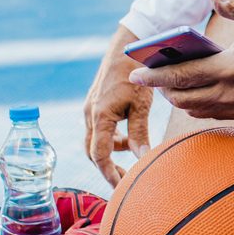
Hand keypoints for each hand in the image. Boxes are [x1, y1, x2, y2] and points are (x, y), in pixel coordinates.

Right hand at [83, 30, 152, 185]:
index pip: (99, 156)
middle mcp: (89, 114)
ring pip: (95, 140)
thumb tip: (143, 159)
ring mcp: (90, 108)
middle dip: (107, 167)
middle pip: (92, 151)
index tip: (122, 186)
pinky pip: (98, 128)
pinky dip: (111, 137)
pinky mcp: (95, 103)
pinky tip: (128, 135)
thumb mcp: (141, 106)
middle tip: (126, 178)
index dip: (109, 174)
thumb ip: (140, 133)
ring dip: (111, 150)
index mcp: (99, 117)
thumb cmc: (135, 74)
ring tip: (133, 150)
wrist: (126, 48)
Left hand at [126, 0, 233, 123]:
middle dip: (161, 88)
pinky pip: (207, 114)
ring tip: (166, 81)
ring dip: (175, 96)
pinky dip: (192, 104)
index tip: (134, 74)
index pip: (182, 76)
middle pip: (181, 98)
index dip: (154, 76)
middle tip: (149, 76)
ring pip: (192, 108)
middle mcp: (231, 92)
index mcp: (230, 66)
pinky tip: (189, 88)